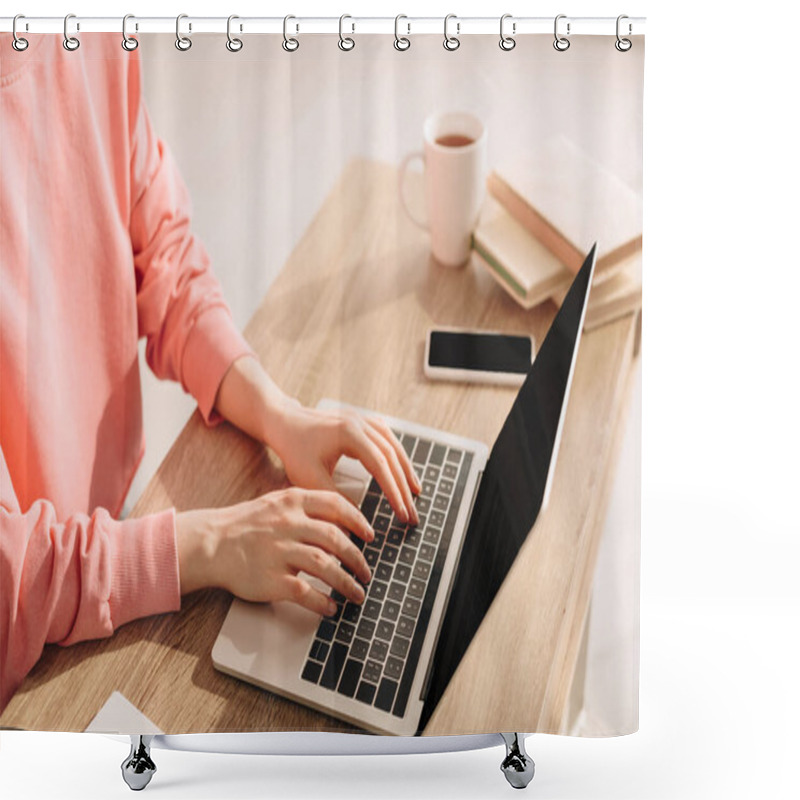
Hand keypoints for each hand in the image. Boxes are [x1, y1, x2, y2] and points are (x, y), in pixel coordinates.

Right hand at [176, 488, 374, 614]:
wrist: (210, 544)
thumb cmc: (244, 525)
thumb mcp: (276, 503)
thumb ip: (306, 508)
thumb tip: (343, 521)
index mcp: (292, 502)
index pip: (336, 505)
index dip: (358, 521)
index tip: (370, 535)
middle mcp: (288, 524)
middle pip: (336, 539)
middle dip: (357, 558)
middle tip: (366, 571)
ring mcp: (279, 552)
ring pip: (326, 567)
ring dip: (347, 583)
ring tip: (357, 593)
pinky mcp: (271, 580)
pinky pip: (306, 593)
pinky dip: (323, 603)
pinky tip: (330, 608)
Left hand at [214, 355, 421, 524]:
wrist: (283, 420)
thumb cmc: (293, 448)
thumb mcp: (308, 478)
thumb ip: (333, 499)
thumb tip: (354, 524)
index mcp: (349, 434)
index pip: (380, 465)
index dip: (394, 491)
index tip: (402, 513)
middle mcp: (360, 422)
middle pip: (392, 456)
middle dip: (404, 486)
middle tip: (412, 513)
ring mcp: (363, 419)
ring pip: (394, 445)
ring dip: (406, 469)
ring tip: (416, 492)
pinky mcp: (361, 421)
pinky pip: (387, 437)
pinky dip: (398, 455)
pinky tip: (402, 469)